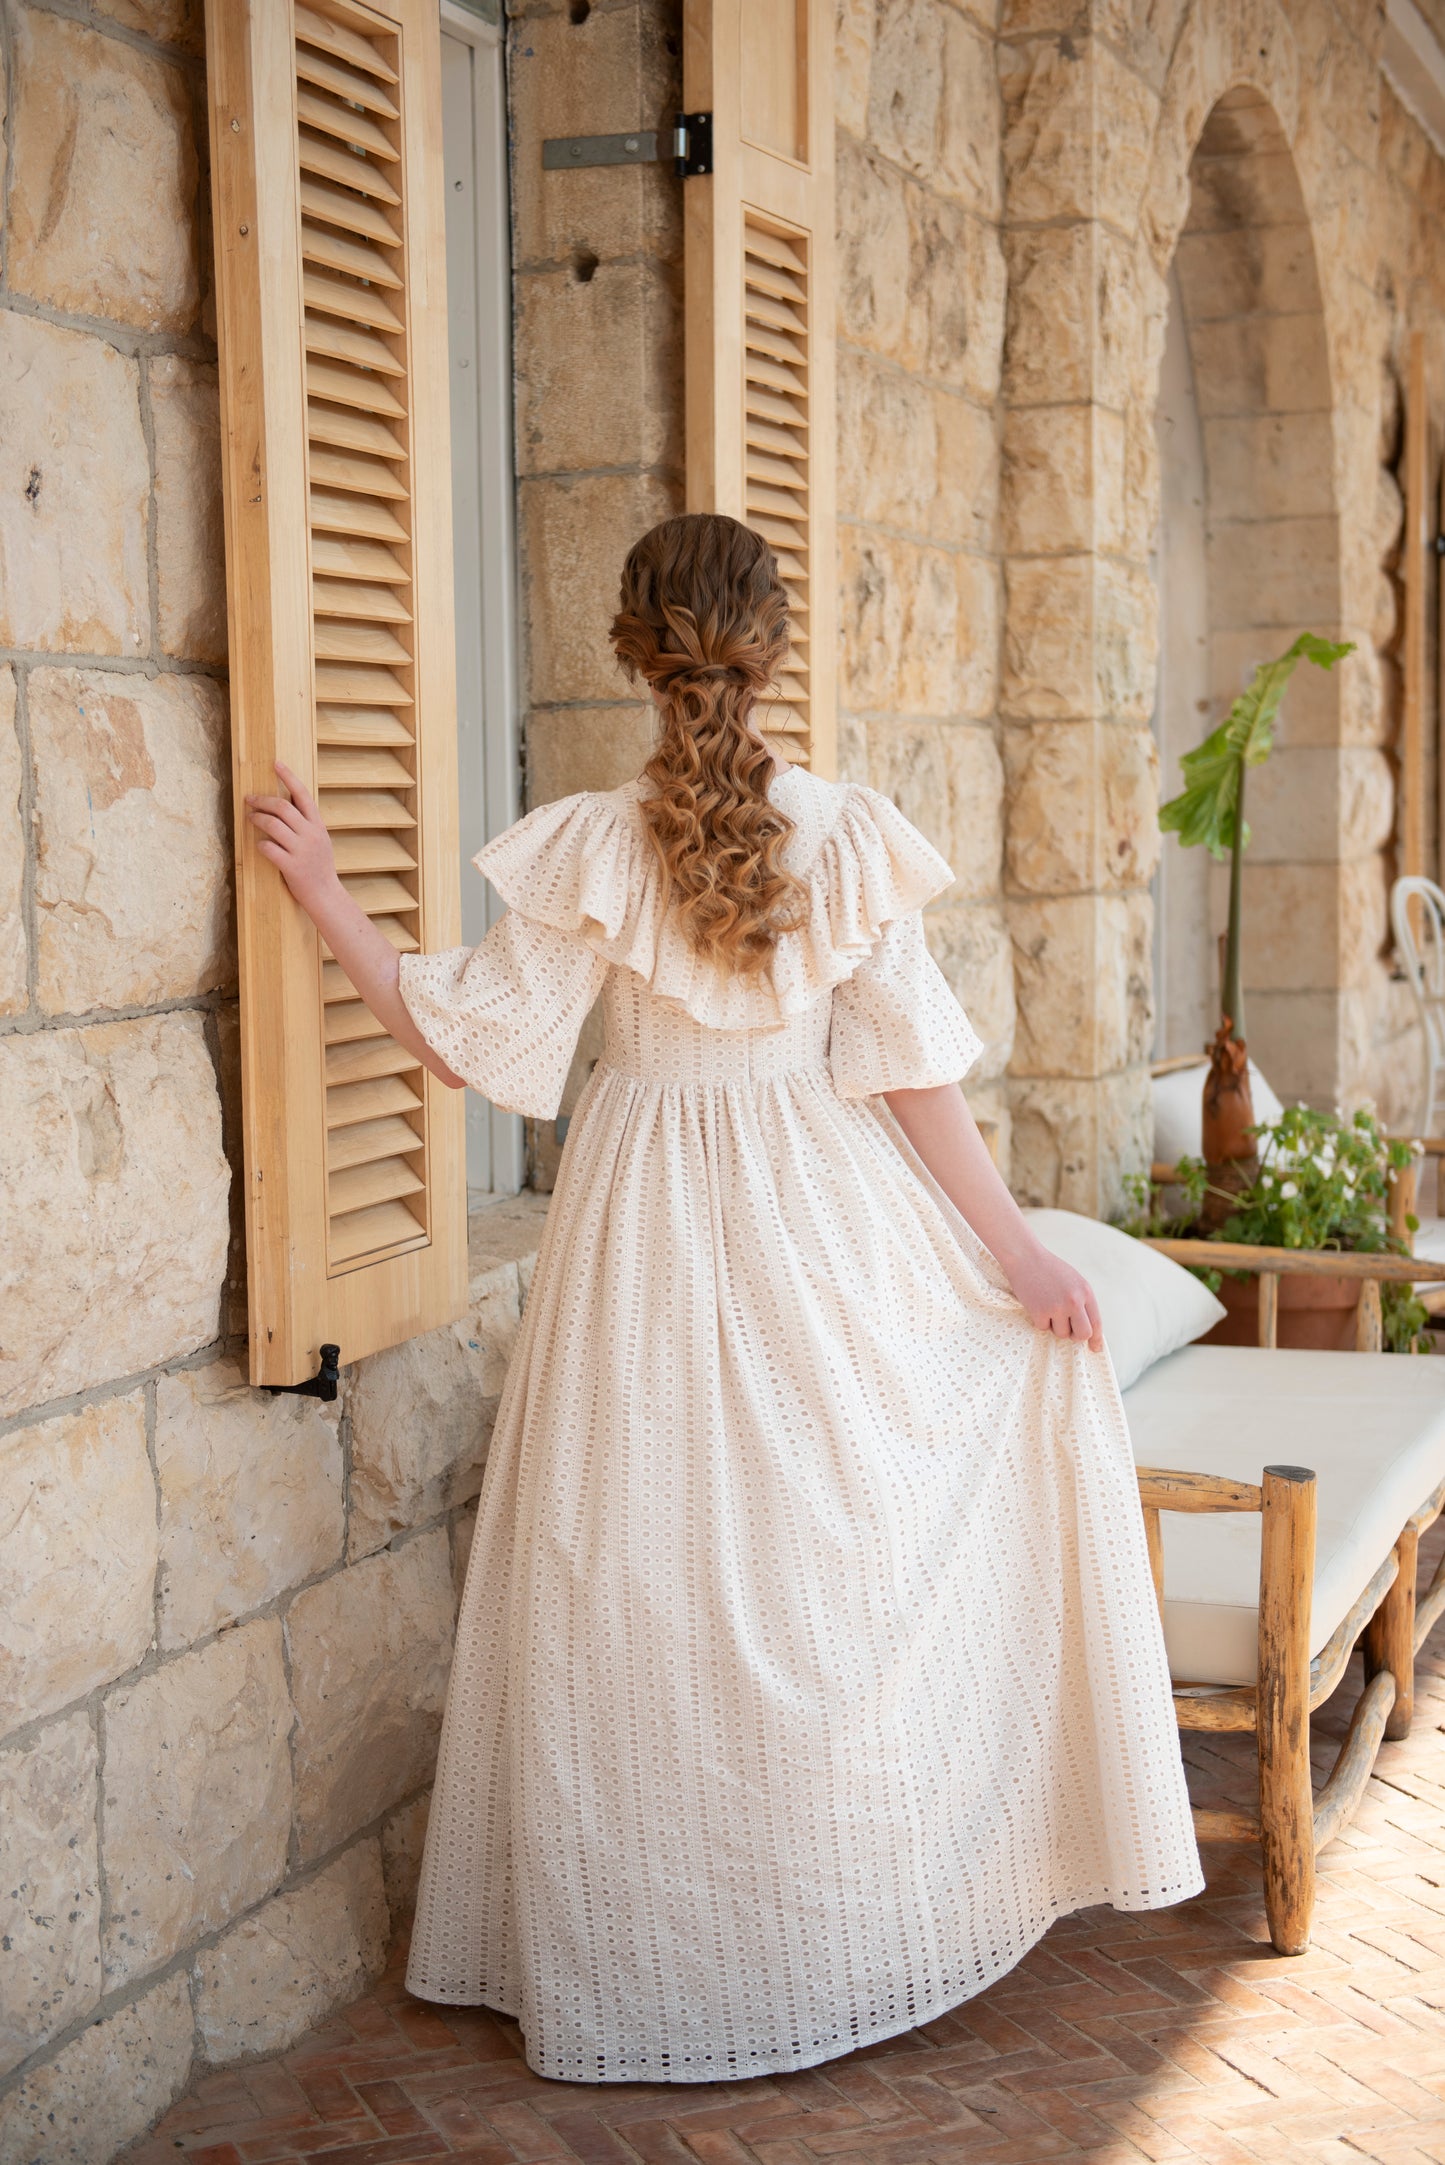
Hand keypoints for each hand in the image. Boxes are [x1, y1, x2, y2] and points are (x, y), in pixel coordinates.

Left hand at [244, 761, 338, 914]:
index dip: (289, 777)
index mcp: (318, 825)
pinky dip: (260, 844)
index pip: (303, 794)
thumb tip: (287, 804)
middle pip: (283, 807)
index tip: (276, 763)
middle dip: (262, 800)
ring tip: (250, 817)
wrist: (326, 895)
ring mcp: (301, 850)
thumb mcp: (320, 840)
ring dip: (257, 818)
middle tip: (250, 799)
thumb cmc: (319, 867)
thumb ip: (306, 823)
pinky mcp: (291, 866)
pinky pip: (268, 848)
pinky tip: (258, 845)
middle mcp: (311, 834)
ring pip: (273, 825)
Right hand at [1004, 1236, 1104, 1353]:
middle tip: (1068, 1330)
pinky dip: (1039, 1320)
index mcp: (1086, 1292)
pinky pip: (1043, 1328)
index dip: (1096, 1339)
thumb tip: (1088, 1329)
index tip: (1095, 1348)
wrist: (1025, 1257)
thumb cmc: (1050, 1270)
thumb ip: (1082, 1302)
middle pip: (1083, 1334)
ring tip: (1047, 1307)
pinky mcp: (1039, 1312)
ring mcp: (1056, 1307)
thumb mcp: (1074, 1281)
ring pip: (1062, 1334)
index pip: (1096, 1322)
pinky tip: (1036, 1304)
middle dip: (1075, 1336)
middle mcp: (1074, 1301)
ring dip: (1054, 1326)